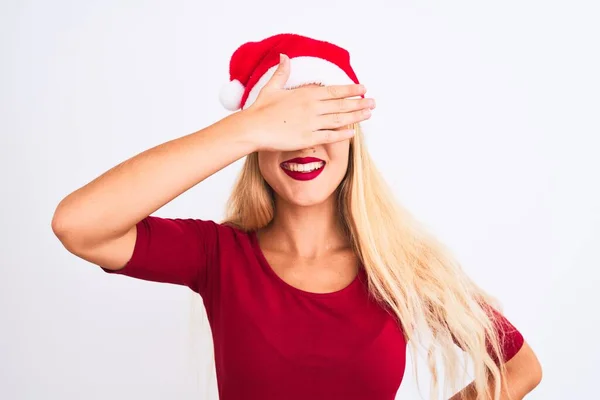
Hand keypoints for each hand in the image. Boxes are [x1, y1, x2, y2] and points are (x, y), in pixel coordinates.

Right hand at [243, 54, 374, 151]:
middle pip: (342, 104)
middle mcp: (313, 108)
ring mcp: (312, 124)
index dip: (351, 90)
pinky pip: (330, 136)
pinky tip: (353, 132)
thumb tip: (284, 56)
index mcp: (306, 94)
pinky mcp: (308, 139)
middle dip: (359, 103)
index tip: (363, 89)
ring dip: (356, 117)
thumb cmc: (260, 109)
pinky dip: (343, 134)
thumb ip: (282, 72)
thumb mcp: (272, 87)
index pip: (334, 90)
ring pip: (340, 119)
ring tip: (368, 114)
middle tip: (373, 103)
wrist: (253, 128)